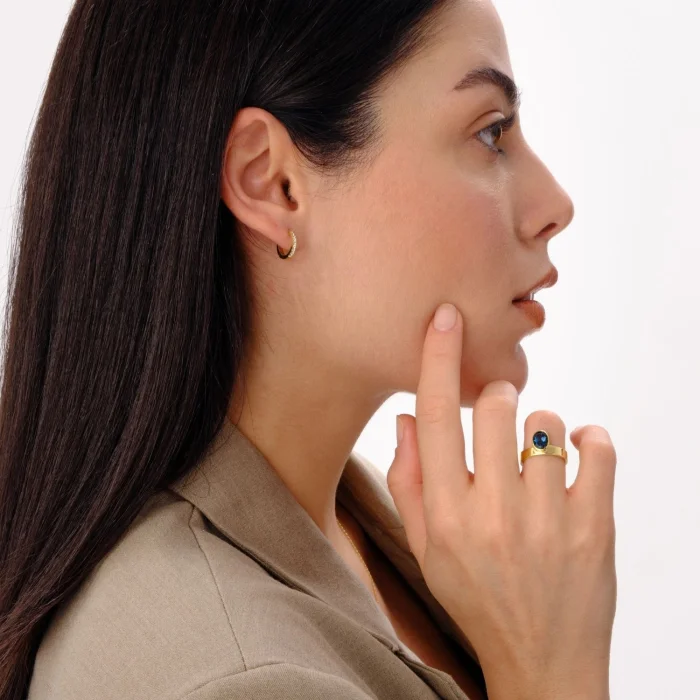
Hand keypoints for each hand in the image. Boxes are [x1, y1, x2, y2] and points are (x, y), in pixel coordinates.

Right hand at [386, 303, 616, 699]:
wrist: (543, 660)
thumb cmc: (476, 598)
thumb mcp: (426, 548)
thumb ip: (409, 481)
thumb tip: (407, 418)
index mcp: (447, 515)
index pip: (434, 418)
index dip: (437, 359)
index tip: (445, 316)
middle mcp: (494, 513)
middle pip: (495, 404)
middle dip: (496, 399)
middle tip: (499, 422)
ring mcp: (549, 520)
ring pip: (546, 422)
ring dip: (539, 429)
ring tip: (536, 461)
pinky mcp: (596, 525)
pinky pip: (598, 447)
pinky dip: (589, 440)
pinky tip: (577, 456)